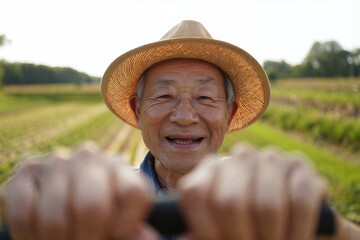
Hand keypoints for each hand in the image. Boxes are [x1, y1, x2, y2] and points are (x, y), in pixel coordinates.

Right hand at [0, 142, 156, 239]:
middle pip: (92, 208)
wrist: (64, 200)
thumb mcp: (120, 221)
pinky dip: (29, 234)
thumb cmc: (99, 214)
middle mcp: (90, 157)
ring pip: (55, 216)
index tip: (118, 234)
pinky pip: (23, 211)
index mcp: (120, 167)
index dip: (126, 225)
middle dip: (87, 238)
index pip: (133, 193)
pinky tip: (38, 234)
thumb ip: (133, 230)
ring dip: (57, 239)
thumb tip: (143, 238)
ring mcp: (57, 161)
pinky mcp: (27, 170)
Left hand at [178, 144, 327, 239]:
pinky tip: (295, 239)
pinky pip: (300, 200)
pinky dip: (298, 230)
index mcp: (211, 170)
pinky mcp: (300, 166)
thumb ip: (200, 233)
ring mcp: (271, 158)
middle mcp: (239, 157)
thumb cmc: (247, 228)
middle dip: (240, 237)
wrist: (285, 224)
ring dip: (271, 237)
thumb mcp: (218, 230)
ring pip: (266, 204)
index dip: (206, 229)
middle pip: (229, 202)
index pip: (196, 193)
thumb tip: (187, 238)